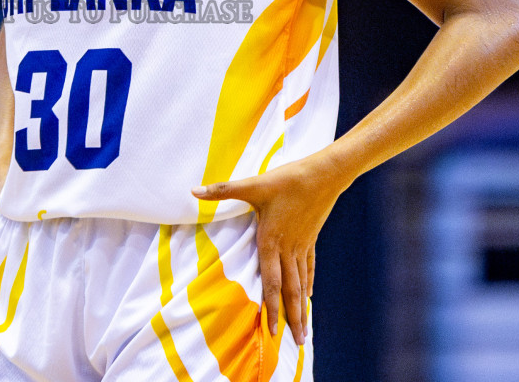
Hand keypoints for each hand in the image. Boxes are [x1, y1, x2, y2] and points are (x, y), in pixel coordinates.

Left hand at [192, 155, 344, 345]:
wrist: (324, 174)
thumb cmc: (288, 180)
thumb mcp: (253, 184)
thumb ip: (223, 191)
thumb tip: (194, 191)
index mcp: (272, 240)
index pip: (271, 281)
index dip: (270, 306)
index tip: (271, 329)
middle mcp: (288, 249)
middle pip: (290, 290)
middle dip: (292, 317)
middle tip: (296, 342)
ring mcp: (302, 245)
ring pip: (301, 283)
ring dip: (302, 307)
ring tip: (305, 330)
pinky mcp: (310, 239)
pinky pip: (309, 267)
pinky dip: (308, 283)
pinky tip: (309, 296)